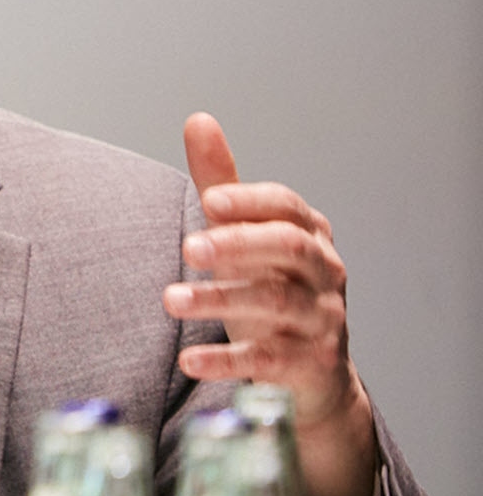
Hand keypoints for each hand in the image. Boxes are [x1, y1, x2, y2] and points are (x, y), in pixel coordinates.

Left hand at [166, 112, 377, 495]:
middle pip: (289, 249)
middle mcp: (324, 274)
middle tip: (189, 247)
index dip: (252, 202)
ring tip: (170, 299)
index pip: (287, 207)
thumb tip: (198, 120)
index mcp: (309, 236)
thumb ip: (223, 184)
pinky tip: (189, 359)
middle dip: (239, 244)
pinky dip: (229, 360)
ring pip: (278, 302)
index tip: (211, 200)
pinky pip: (271, 361)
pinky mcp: (311, 366)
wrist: (312, 375)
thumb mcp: (248, 238)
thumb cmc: (272, 291)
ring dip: (221, 299)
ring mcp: (323, 321)